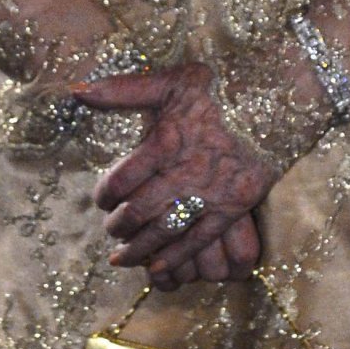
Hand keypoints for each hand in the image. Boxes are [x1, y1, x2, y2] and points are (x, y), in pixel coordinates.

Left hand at [72, 62, 279, 284]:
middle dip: (118, 226)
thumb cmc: (217, 90)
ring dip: (138, 249)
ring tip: (121, 258)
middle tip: (111, 230)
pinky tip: (157, 267)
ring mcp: (210, 193)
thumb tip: (77, 90)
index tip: (102, 200)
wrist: (272, 104)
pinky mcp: (232, 208)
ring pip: (164, 231)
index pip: (120, 180)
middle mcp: (185, 171)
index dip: (104, 195)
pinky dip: (175, 257)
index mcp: (164, 140)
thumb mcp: (169, 81)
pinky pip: (198, 240)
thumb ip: (122, 90)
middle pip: (139, 211)